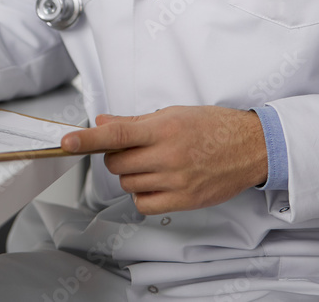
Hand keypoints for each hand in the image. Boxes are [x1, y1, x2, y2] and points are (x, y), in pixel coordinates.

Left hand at [61, 106, 267, 214]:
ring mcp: (177, 181)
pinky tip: (156, 182)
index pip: (116, 134)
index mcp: (163, 129)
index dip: (87, 139)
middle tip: (137, 149)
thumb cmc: (212, 127)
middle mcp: (168, 155)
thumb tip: (101, 122)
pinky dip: (143, 195)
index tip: (67, 142)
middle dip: (118, 157)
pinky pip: (144, 204)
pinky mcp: (184, 200)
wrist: (251, 147)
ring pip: (128, 184)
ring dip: (132, 176)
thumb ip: (134, 122)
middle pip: (116, 164)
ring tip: (154, 163)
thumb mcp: (173, 114)